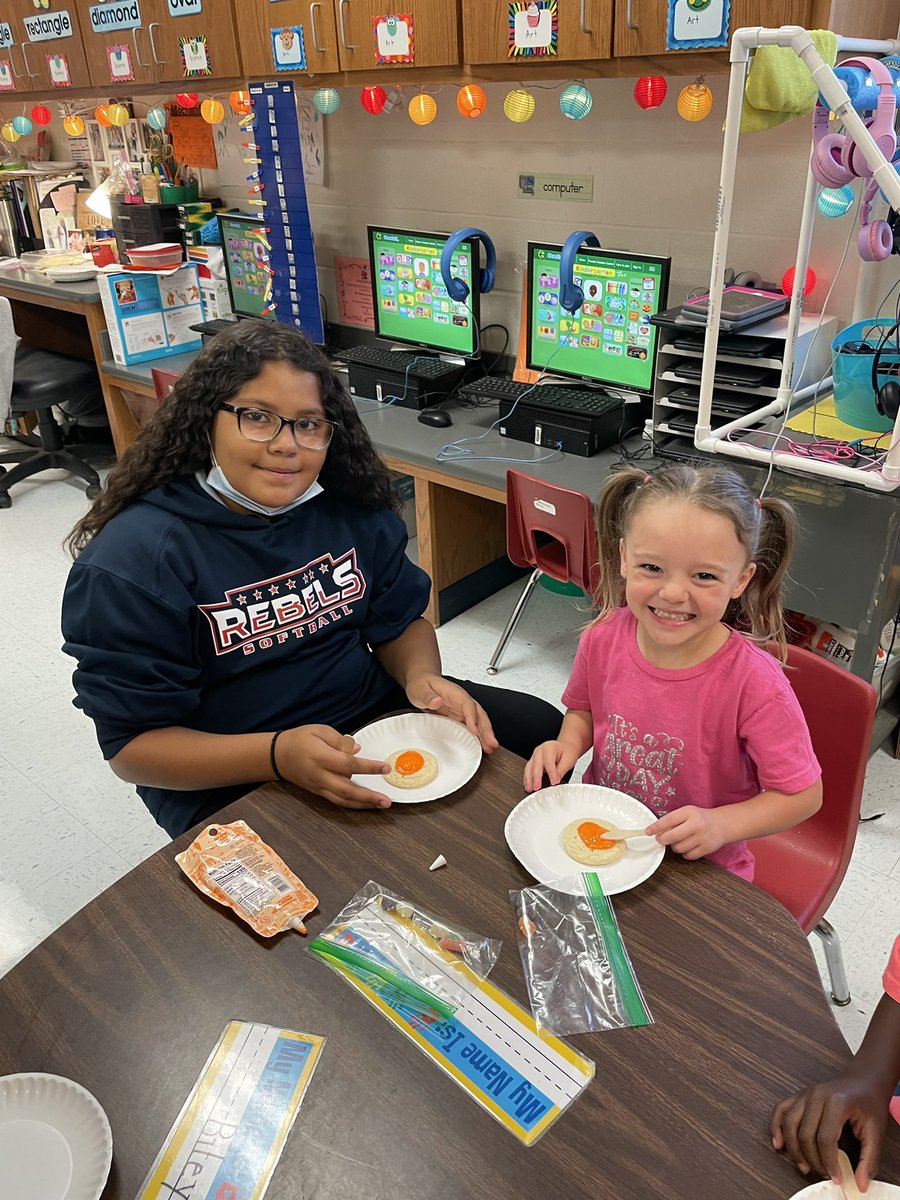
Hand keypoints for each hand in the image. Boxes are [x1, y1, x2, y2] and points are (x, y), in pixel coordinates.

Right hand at [274, 724, 391, 809]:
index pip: (348, 764)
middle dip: (368, 796)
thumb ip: (340, 740)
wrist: (277, 756)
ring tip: (382, 805)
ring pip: (342, 800)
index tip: (385, 768)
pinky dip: (353, 804)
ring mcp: (318, 787)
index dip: (368, 767)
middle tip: (387, 800)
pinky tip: (367, 804)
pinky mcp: (318, 793)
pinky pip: (337, 801)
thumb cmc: (299, 739)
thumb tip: (358, 750)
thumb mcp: (319, 730)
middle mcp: (319, 775)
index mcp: (320, 757)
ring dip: (363, 805)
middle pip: (346, 790)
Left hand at [405, 673, 497, 752]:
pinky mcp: (458, 718)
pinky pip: (471, 728)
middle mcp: (461, 702)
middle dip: (486, 729)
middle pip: (479, 714)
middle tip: (491, 743)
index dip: (473, 718)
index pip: (468, 705)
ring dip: (485, 735)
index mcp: (455, 693)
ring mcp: (461, 710)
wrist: (421, 683)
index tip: (474, 730)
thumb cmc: (422, 685)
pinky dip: (477, 737)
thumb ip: (428, 696)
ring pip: (478, 722)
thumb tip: (437, 701)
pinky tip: (480, 746)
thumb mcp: (420, 689)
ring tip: (490, 748)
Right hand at [524, 741, 579, 792]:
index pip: (549, 762)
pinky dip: (527, 779)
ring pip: (529, 768)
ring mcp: (534, 756)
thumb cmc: (567, 752)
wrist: (565, 748)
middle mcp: (539, 751)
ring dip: (528, 779)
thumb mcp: (569, 760)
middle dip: (536, 777)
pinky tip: (528, 786)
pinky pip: (528, 770)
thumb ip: (562, 770)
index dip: (551, 773)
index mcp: (549, 747)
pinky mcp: (532, 762)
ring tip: (530, 788)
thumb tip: (556, 780)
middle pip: (536, 765)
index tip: (554, 782)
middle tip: (537, 787)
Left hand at [644, 806, 725, 859]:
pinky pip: (688, 856)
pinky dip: (685, 853)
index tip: (647, 831)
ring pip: (678, 848)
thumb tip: (656, 831)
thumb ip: (673, 820)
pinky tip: (688, 846)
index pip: (668, 820)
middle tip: (661, 839)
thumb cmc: (700, 818)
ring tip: (679, 840)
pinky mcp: (707, 848)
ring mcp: (702, 837)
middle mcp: (696, 824)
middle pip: (671, 837)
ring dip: (675, 846)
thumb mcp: (687, 812)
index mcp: (689, 812)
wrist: (722, 824)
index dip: (656, 827)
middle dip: (662, 839)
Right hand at [770, 1077, 889, 1190]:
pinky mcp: (798, 1095)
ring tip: (804, 1167)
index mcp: (837, 1102)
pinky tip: (779, 1144)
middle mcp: (817, 1095)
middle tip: (823, 1174)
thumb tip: (860, 1185)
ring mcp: (805, 1094)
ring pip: (790, 1124)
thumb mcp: (876, 1132)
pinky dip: (776, 1128)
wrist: (863, 1082)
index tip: (836, 1178)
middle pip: (805, 1134)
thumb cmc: (869, 1105)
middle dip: (812, 1159)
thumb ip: (869, 1160)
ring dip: (794, 1150)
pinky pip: (781, 1110)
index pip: (826, 1138)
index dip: (829, 1162)